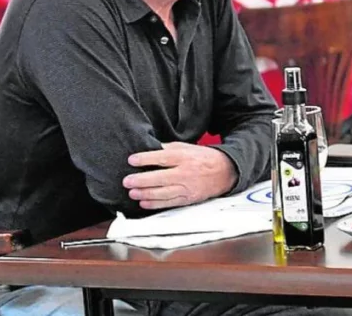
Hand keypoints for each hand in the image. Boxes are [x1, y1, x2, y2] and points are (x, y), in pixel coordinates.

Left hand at [123, 142, 237, 209]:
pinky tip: (144, 202)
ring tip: (132, 192)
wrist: (225, 171)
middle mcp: (185, 173)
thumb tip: (149, 149)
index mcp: (184, 157)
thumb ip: (168, 148)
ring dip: (145, 193)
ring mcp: (186, 187)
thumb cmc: (204, 158)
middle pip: (159, 178)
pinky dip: (155, 204)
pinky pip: (169, 203)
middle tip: (127, 181)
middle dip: (141, 180)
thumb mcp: (188, 147)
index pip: (162, 158)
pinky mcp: (188, 198)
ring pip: (162, 193)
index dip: (145, 159)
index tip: (132, 160)